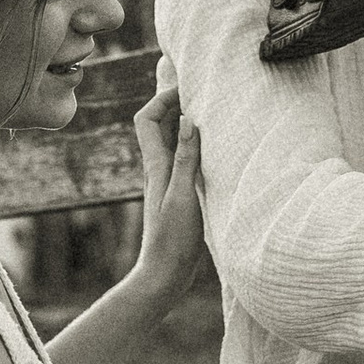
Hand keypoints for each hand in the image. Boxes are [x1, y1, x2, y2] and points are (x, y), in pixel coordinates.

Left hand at [131, 82, 205, 302]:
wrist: (165, 274)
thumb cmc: (173, 239)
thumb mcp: (182, 196)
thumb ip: (185, 159)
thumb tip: (188, 120)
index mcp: (156, 166)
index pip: (147, 119)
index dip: (162, 98)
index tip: (187, 90)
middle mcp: (159, 169)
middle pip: (159, 126)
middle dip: (175, 104)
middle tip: (202, 92)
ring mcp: (169, 181)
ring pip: (173, 142)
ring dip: (187, 124)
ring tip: (212, 112)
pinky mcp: (180, 194)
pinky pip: (184, 159)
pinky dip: (196, 146)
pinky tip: (215, 149)